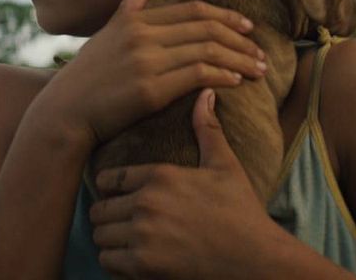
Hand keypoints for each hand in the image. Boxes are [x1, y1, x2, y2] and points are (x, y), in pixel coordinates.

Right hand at [41, 0, 266, 145]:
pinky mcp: (150, 90)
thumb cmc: (86, 78)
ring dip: (239, 60)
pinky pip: (198, 76)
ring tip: (258, 70)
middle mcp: (142, 35)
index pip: (192, 10)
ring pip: (208, 51)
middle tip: (261, 52)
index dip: (225, 16)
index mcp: (135, 20)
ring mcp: (146, 61)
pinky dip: (223, 76)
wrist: (65, 112)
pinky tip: (236, 82)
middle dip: (240, 39)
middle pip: (206, 28)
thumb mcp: (105, 36)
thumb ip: (128, 9)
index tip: (248, 27)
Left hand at [88, 89, 285, 278]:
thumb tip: (206, 93)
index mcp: (160, 175)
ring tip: (126, 242)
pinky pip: (108, 261)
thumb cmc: (240, 211)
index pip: (110, 179)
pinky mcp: (144, 265)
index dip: (111, 190)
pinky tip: (132, 261)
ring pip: (100, 236)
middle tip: (123, 224)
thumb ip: (207, 130)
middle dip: (109, 217)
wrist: (256, 258)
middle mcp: (147, 202)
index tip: (118, 198)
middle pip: (100, 209)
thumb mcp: (224, 166)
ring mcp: (143, 234)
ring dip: (110, 241)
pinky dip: (116, 263)